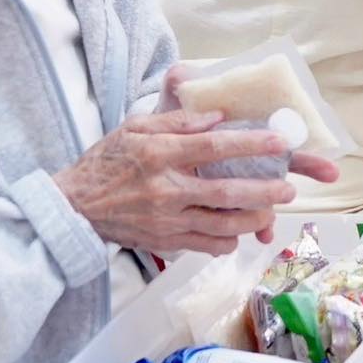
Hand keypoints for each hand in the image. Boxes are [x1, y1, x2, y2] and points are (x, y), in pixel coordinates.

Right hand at [54, 107, 341, 257]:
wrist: (74, 207)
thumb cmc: (106, 161)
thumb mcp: (135, 128)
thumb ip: (178, 120)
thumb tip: (218, 117)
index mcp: (159, 155)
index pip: (214, 147)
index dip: (251, 144)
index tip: (280, 142)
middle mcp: (165, 189)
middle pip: (225, 192)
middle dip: (264, 191)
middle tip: (289, 189)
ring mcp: (165, 220)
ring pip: (221, 225)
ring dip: (252, 220)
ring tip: (271, 213)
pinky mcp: (163, 242)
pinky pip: (205, 245)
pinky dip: (227, 241)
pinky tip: (239, 233)